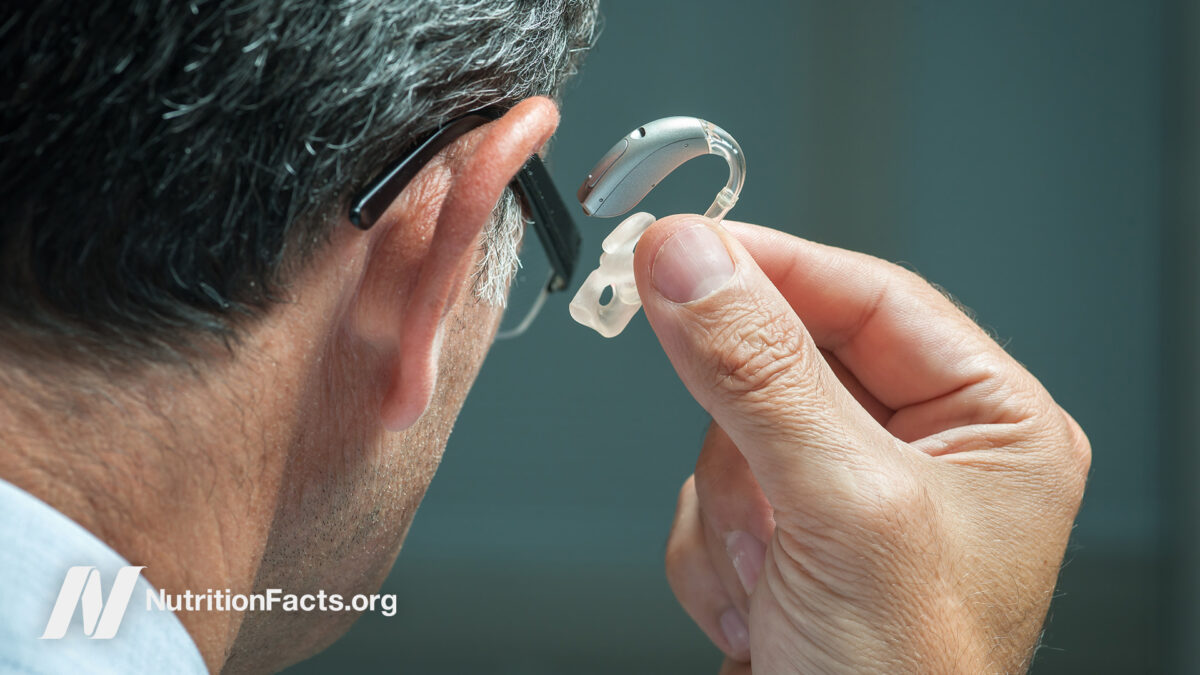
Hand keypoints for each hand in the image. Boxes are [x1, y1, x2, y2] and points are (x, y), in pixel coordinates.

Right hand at [634, 216, 1090, 672]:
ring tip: (778, 582)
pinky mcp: (786, 540)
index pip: (866, 294)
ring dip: (732, 513)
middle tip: (759, 494)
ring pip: (727, 432)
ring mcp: (844, 499)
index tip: (678, 250)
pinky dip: (713, 554)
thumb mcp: (844, 508)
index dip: (771, 267)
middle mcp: (921, 453)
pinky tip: (760, 609)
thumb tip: (689, 260)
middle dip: (749, 441)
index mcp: (989, 424)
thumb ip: (760, 372)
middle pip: (782, 362)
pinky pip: (705, 495)